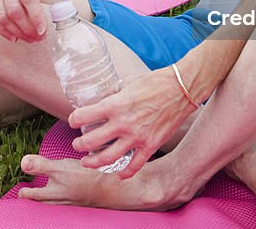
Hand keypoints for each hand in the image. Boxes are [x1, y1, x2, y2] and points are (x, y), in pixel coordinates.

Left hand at [67, 67, 198, 178]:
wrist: (182, 88)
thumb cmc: (155, 81)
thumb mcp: (128, 82)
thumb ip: (114, 93)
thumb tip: (103, 98)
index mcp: (114, 104)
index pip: (83, 117)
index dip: (74, 120)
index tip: (73, 121)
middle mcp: (123, 123)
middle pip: (90, 142)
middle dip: (79, 145)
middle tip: (76, 145)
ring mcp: (137, 137)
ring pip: (108, 158)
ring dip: (93, 162)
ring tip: (87, 162)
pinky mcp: (151, 145)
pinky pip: (134, 165)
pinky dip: (124, 173)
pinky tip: (118, 174)